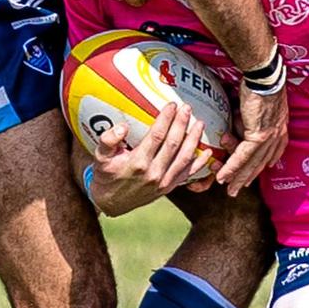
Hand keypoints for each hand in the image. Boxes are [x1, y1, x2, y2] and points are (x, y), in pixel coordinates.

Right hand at [88, 102, 208, 215]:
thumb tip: (122, 127)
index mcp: (138, 162)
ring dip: (194, 139)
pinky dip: (200, 163)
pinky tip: (208, 152)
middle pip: (174, 144)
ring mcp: (163, 182)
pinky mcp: (169, 188)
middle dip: (182, 124)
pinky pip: (187, 174)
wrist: (110, 202)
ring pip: (184, 157)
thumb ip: (108, 140)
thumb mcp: (100, 157)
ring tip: (200, 123)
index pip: (157, 136)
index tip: (172, 105)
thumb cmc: (106, 175)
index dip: (166, 119)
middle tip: (187, 108)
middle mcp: (154, 173)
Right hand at [216, 80, 287, 195]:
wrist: (264, 75)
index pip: (272, 150)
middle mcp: (277, 133)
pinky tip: (224, 176)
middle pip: (261, 161)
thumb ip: (250, 116)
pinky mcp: (258, 134)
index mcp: (280, 125)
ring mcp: (269, 136)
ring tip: (229, 190)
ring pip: (252, 162)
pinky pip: (243, 155)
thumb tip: (239, 119)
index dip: (264, 163)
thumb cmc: (260, 82)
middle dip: (249, 177)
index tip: (257, 172)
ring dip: (239, 178)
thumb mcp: (257, 103)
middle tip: (238, 189)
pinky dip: (232, 167)